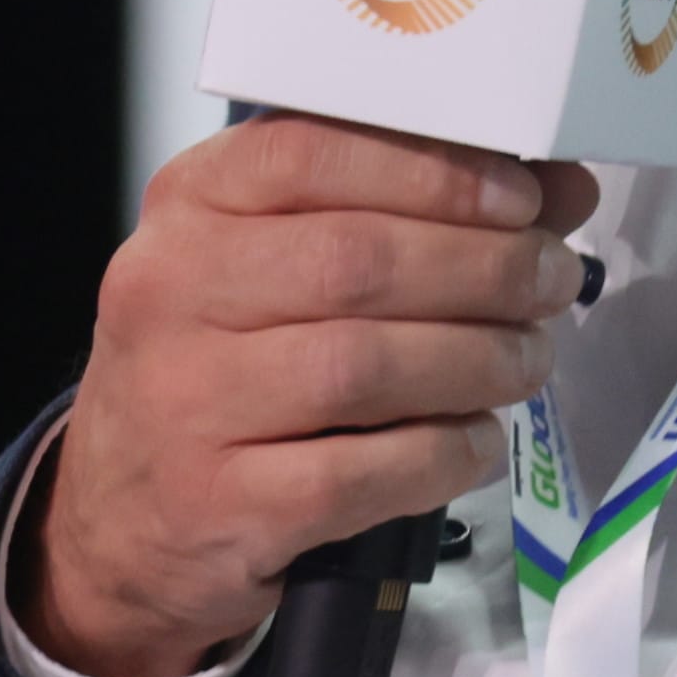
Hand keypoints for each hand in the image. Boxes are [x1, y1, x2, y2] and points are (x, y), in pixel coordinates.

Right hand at [15, 114, 599, 676]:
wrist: (118, 523)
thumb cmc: (214, 367)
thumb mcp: (271, 264)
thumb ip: (396, 213)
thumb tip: (558, 190)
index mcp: (186, 206)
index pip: (310, 153)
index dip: (434, 172)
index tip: (522, 195)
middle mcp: (170, 292)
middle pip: (355, 261)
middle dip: (483, 267)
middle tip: (551, 278)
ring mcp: (187, 403)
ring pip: (362, 366)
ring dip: (476, 359)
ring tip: (529, 358)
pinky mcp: (220, 504)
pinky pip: (359, 472)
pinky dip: (441, 453)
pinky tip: (477, 441)